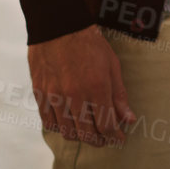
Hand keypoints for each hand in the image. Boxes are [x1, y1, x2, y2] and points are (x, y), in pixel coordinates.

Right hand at [26, 25, 134, 145]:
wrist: (59, 28)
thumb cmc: (90, 44)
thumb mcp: (112, 66)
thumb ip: (120, 95)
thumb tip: (128, 120)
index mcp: (96, 88)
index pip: (106, 125)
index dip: (114, 136)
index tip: (120, 138)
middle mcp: (74, 96)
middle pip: (86, 133)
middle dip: (99, 140)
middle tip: (106, 139)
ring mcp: (55, 97)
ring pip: (67, 132)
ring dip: (80, 137)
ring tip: (89, 133)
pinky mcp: (40, 95)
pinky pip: (49, 123)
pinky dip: (61, 128)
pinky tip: (70, 124)